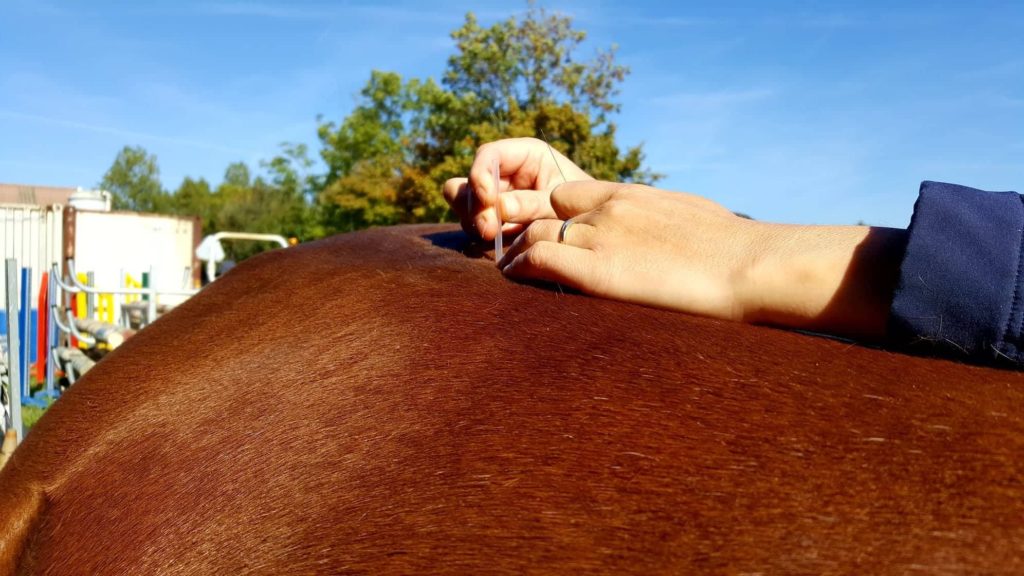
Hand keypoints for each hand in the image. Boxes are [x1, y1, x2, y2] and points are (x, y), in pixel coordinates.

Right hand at [442, 138, 592, 240]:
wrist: (593, 234)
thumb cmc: (584, 209)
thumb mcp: (560, 204)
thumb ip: (532, 204)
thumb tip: (499, 208)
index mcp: (524, 155)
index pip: (490, 155)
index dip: (480, 174)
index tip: (486, 198)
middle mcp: (506, 174)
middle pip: (470, 181)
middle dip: (474, 205)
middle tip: (488, 230)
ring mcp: (496, 198)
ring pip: (465, 205)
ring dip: (474, 222)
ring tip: (493, 238)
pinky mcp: (494, 221)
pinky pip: (473, 226)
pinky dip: (481, 237)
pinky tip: (498, 247)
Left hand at [497, 181, 759, 320]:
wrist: (748, 266)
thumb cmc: (735, 250)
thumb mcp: (692, 219)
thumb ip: (665, 222)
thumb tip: (673, 235)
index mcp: (632, 196)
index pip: (568, 195)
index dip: (551, 216)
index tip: (545, 235)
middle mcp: (609, 210)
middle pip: (544, 213)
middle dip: (526, 233)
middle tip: (516, 256)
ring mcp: (601, 236)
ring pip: (534, 235)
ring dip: (517, 254)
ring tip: (507, 273)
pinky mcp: (597, 270)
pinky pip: (539, 259)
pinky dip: (520, 269)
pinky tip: (512, 282)